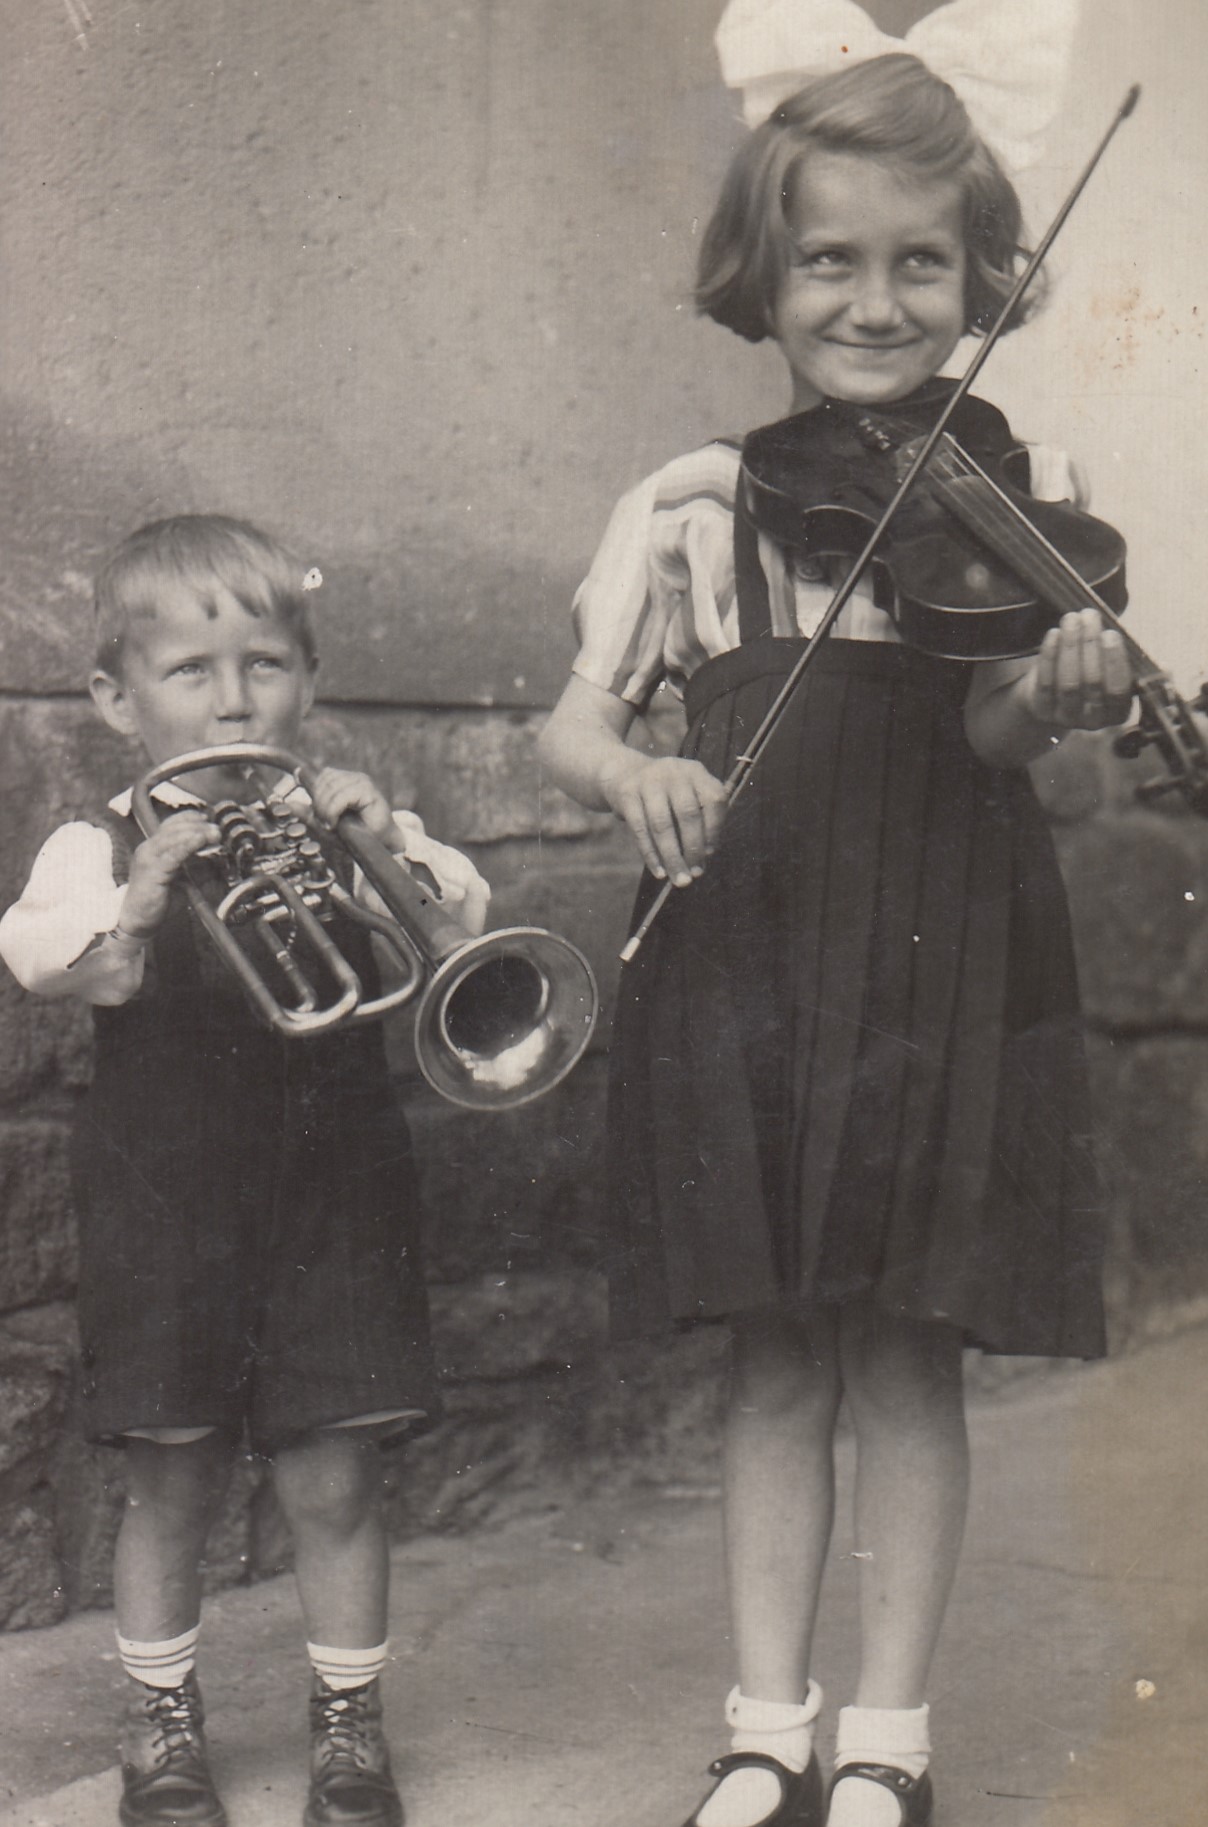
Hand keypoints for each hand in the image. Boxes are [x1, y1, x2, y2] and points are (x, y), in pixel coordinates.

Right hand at [120, 811, 218, 937]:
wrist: (139, 920)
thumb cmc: (161, 900)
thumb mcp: (183, 879)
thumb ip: (198, 868)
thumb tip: (221, 860)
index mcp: (154, 848)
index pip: (171, 824)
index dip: (190, 819)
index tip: (208, 819)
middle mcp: (148, 849)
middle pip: (173, 828)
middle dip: (197, 825)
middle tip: (217, 829)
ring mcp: (147, 858)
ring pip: (172, 837)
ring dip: (195, 833)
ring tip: (214, 833)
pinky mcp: (151, 871)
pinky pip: (172, 855)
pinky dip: (187, 845)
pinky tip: (200, 840)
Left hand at [306, 767, 396, 844]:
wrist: (381, 844)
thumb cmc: (356, 835)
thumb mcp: (326, 825)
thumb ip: (309, 814)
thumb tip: (290, 804)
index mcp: (345, 781)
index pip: (323, 776)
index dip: (316, 793)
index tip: (318, 815)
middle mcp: (354, 778)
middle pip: (325, 780)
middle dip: (319, 803)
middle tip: (325, 822)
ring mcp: (362, 782)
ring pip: (331, 787)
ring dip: (325, 808)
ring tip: (331, 823)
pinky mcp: (369, 791)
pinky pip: (341, 796)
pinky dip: (333, 810)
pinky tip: (336, 822)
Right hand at [602, 753, 728, 886]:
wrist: (623, 773)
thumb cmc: (665, 795)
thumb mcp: (686, 796)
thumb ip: (699, 822)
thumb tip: (703, 858)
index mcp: (696, 772)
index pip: (714, 800)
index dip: (714, 829)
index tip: (710, 854)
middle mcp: (674, 772)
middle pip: (688, 814)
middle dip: (693, 849)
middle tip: (695, 875)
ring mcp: (649, 780)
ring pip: (662, 825)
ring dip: (672, 857)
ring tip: (679, 880)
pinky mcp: (627, 794)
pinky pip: (640, 829)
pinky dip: (651, 854)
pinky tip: (659, 872)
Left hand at [1024, 608, 1133, 730]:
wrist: (1053, 693)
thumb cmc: (1095, 674)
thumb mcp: (1116, 671)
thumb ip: (1134, 664)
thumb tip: (1162, 664)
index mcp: (1118, 712)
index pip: (1119, 690)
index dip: (1114, 662)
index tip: (1111, 633)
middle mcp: (1093, 720)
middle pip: (1092, 683)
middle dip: (1090, 645)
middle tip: (1089, 616)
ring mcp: (1066, 718)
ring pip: (1068, 682)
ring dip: (1070, 646)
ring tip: (1072, 619)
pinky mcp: (1042, 711)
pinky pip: (1045, 682)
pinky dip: (1049, 656)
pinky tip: (1055, 634)